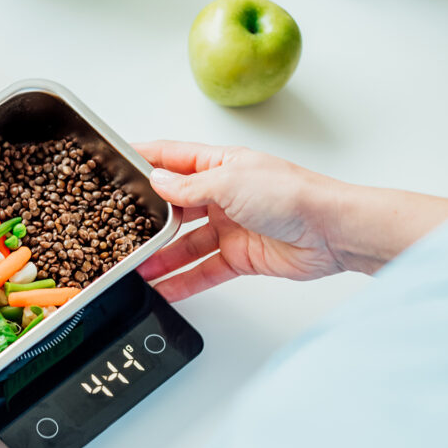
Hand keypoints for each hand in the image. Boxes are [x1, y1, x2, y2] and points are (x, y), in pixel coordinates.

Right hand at [132, 140, 447, 301]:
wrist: (333, 231)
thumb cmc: (293, 194)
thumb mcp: (230, 182)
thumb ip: (188, 188)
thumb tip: (157, 184)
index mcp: (221, 165)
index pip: (173, 158)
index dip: (144, 159)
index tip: (114, 161)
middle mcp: (223, 194)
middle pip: (174, 206)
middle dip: (146, 219)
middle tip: (116, 229)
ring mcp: (230, 226)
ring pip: (184, 243)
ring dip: (160, 257)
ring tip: (134, 269)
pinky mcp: (239, 256)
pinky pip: (203, 270)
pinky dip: (183, 281)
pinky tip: (163, 289)